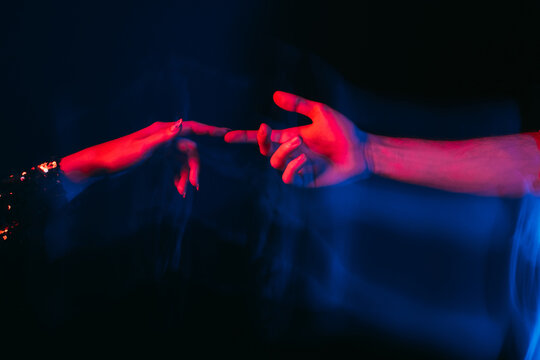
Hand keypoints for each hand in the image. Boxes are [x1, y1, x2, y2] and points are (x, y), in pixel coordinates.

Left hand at [60, 120, 228, 195]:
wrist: (99, 164)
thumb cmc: (118, 155)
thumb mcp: (142, 148)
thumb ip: (164, 137)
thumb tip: (183, 123)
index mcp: (163, 131)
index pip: (192, 128)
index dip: (210, 130)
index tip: (227, 133)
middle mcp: (164, 137)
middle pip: (190, 150)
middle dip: (194, 167)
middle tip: (194, 186)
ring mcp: (161, 148)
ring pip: (183, 160)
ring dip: (186, 175)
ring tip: (184, 193)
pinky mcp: (156, 157)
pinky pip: (174, 166)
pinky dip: (178, 177)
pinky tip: (178, 189)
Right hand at [225, 91, 368, 186]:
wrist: (360, 150)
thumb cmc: (342, 131)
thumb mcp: (318, 112)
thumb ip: (297, 104)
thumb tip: (274, 96)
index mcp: (291, 138)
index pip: (264, 139)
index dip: (245, 138)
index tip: (227, 136)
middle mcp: (292, 154)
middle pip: (266, 152)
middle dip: (265, 142)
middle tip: (273, 131)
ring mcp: (298, 168)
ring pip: (275, 164)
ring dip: (283, 152)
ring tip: (300, 144)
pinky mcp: (306, 180)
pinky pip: (289, 178)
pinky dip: (292, 167)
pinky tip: (304, 159)